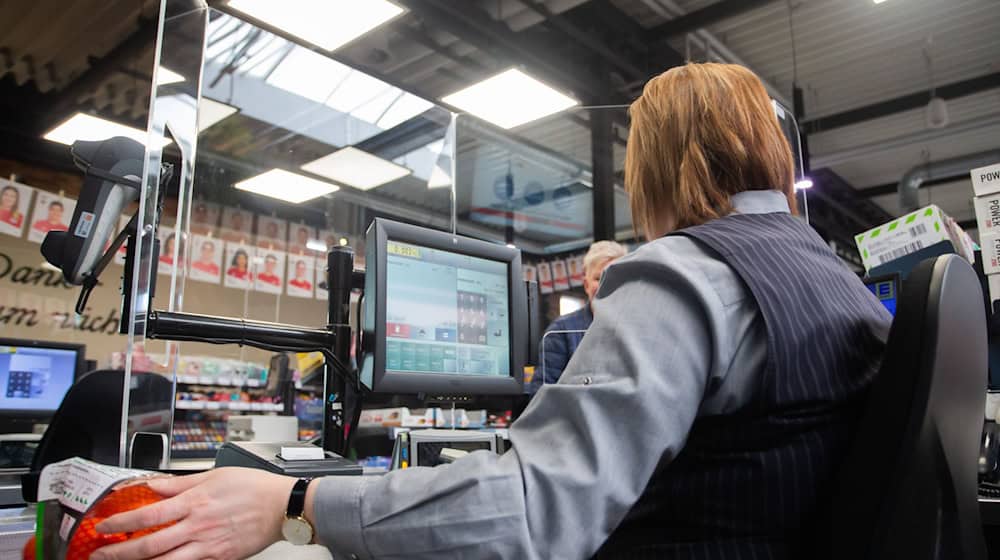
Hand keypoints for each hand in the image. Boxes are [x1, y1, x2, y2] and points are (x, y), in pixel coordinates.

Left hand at [92, 467, 297, 559]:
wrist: (283, 506)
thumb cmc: (254, 487)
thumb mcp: (215, 475)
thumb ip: (180, 483)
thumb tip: (154, 484)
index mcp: (195, 503)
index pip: (148, 516)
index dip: (121, 522)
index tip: (104, 525)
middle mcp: (197, 527)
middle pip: (150, 545)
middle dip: (120, 552)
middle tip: (100, 554)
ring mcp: (208, 547)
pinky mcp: (219, 559)